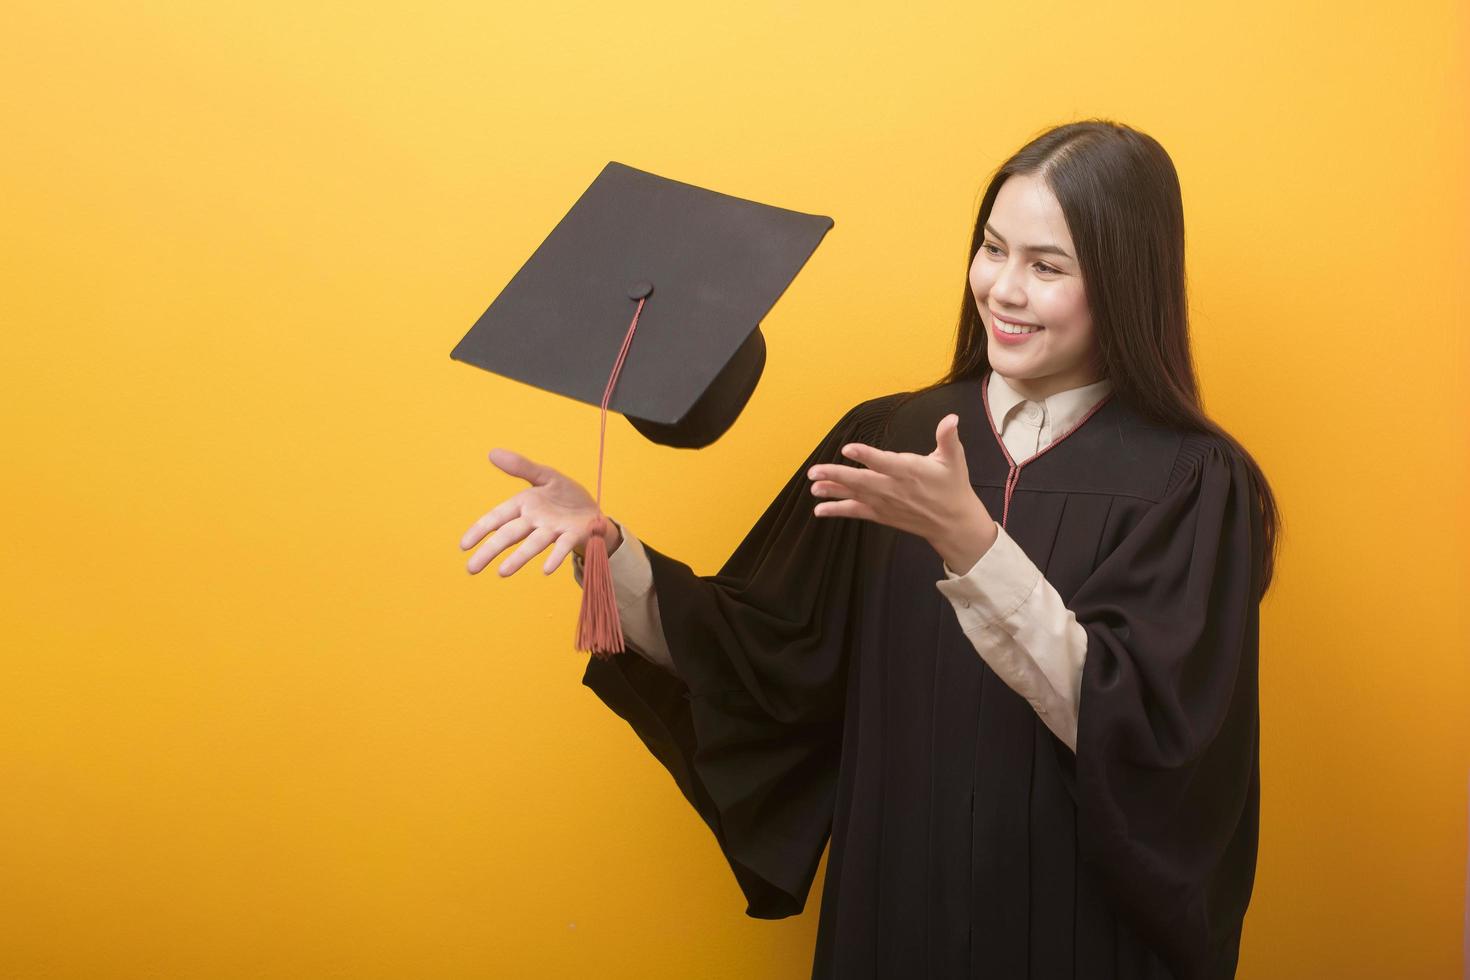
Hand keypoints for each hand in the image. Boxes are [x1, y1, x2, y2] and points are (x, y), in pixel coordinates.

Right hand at [459, 448, 621, 576]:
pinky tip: (546, 570)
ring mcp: (554, 530)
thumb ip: (521, 466)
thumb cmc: (564, 496)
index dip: (480, 530)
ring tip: (502, 573)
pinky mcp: (573, 535)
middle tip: (471, 569)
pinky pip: (563, 546)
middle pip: (510, 535)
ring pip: (533, 543)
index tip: (463, 546)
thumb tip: (492, 452)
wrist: (593, 510)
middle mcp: (536, 521)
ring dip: (518, 557)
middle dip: (490, 550)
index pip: (497, 517)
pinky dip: (555, 557)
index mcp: (525, 505)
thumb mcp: (545, 476)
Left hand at [806, 413, 997, 571]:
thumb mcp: (954, 459)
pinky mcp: (881, 514)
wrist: (953, 522)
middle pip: (862, 481)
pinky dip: (838, 510)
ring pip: (855, 496)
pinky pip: (856, 512)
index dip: (866, 455)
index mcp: (910, 471)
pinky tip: (819, 509)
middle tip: (814, 471)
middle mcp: (894, 488)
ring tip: (813, 487)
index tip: (848, 448)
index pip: (884, 462)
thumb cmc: (952, 486)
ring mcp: (885, 503)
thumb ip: (948, 438)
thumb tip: (952, 418)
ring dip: (832, 491)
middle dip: (837, 475)